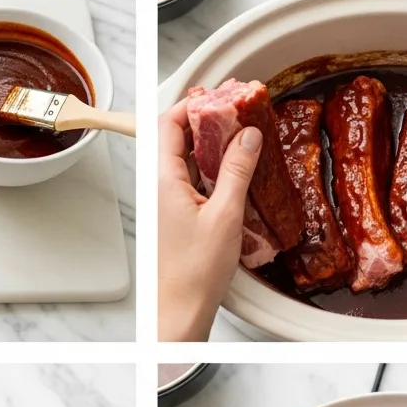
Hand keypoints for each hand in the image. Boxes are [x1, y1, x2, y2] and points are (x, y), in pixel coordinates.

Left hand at [158, 99, 261, 340]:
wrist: (180, 310)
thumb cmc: (195, 272)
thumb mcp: (226, 214)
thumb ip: (237, 170)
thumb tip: (248, 135)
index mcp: (162, 181)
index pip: (168, 124)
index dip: (192, 105)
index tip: (219, 96)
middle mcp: (158, 188)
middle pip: (176, 138)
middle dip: (205, 122)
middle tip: (235, 111)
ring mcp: (166, 202)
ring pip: (186, 160)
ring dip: (210, 146)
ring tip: (241, 137)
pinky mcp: (176, 217)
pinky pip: (191, 181)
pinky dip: (211, 170)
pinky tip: (235, 172)